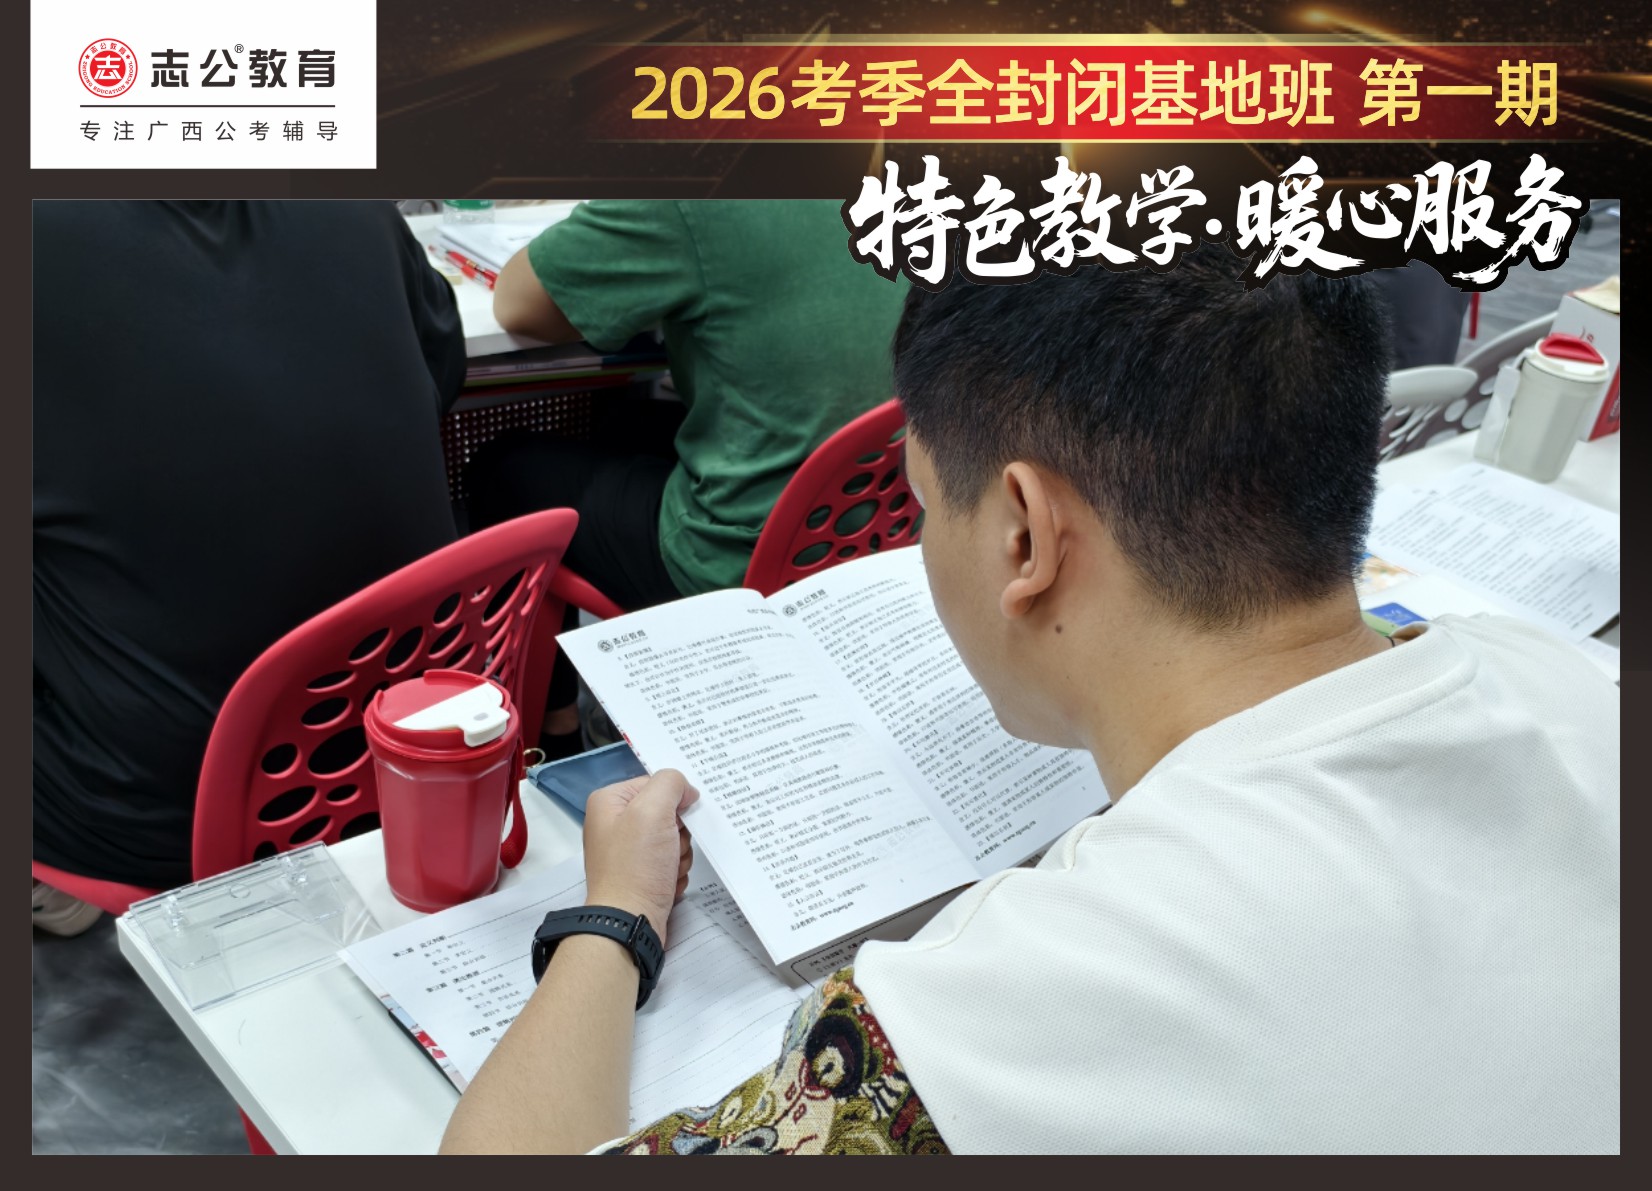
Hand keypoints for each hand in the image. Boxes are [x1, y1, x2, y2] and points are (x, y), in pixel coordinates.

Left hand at [582, 769, 697, 946]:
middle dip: (678, 833)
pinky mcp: (641, 873)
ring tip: (666, 870)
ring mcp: (628, 850)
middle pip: (667, 813)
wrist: (629, 921)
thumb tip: (685, 790)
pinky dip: (675, 872)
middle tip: (668, 848)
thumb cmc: (636, 866)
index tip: (678, 818)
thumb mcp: (652, 811)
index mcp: (609, 802)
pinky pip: (671, 861)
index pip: (655, 783)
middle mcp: (615, 824)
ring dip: (679, 855)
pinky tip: (666, 882)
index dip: (674, 799)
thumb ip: (670, 784)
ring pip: (674, 839)